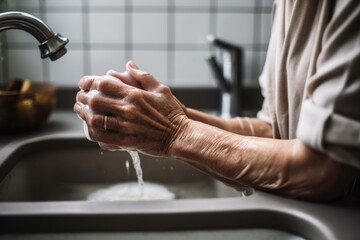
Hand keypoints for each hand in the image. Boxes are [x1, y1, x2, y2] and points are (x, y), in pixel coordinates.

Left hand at [74, 61, 188, 155]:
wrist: (180, 136)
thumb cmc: (172, 113)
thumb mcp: (161, 90)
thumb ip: (143, 76)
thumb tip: (129, 64)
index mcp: (135, 95)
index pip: (103, 84)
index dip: (89, 81)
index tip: (85, 82)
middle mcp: (128, 110)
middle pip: (95, 100)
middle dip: (83, 96)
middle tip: (80, 95)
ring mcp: (126, 127)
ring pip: (95, 119)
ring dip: (83, 113)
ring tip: (80, 109)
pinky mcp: (126, 142)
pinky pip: (102, 137)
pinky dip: (91, 131)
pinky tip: (89, 127)